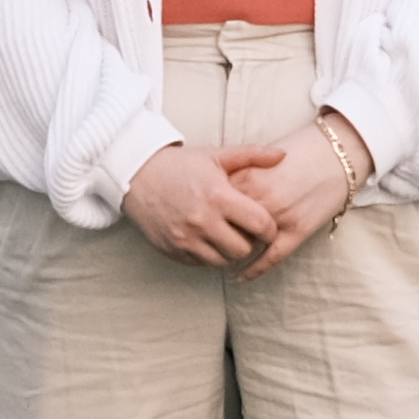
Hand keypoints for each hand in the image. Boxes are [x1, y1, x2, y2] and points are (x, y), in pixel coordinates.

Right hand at [118, 139, 270, 270]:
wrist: (136, 175)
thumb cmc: (180, 165)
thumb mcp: (216, 156)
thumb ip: (252, 155)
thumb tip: (282, 154)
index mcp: (218, 196)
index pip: (259, 225)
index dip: (269, 228)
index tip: (266, 225)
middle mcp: (202, 220)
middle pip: (243, 249)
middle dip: (248, 242)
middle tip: (244, 231)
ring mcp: (185, 238)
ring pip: (223, 262)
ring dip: (228, 251)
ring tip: (225, 235)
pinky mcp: (172, 250)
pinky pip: (200, 264)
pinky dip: (207, 254)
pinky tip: (205, 238)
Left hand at [215, 113, 374, 272]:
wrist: (338, 154)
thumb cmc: (300, 150)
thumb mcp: (262, 156)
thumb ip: (238, 172)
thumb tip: (214, 187)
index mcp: (249, 177)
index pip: (214, 202)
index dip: (205, 212)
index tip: (197, 218)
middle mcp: (261, 199)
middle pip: (226, 224)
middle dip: (215, 232)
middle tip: (206, 238)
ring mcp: (280, 217)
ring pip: (246, 243)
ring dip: (232, 250)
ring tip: (220, 255)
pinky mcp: (298, 231)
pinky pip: (270, 258)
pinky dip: (253, 270)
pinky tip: (240, 277)